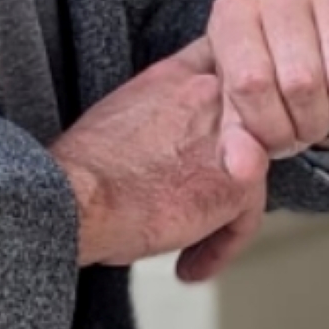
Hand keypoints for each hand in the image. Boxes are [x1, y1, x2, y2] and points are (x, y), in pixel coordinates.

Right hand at [48, 40, 271, 273]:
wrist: (75, 197)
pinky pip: (246, 218)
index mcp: (177, 75)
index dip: (230, 98)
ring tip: (190, 242)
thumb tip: (165, 137)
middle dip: (235, 160)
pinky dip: (219, 246)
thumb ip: (158, 109)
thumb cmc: (81, 169)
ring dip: (225, 211)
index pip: (227, 65)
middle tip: (200, 196)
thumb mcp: (119, 110)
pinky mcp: (240, 183)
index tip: (218, 127)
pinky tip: (189, 263)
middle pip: (250, 123)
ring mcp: (233, 136)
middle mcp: (210, 96)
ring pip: (253, 171)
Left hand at [206, 0, 328, 161]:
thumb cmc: (279, 71)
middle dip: (312, 123)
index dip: (272, 128)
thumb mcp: (247, 107)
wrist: (326, 36)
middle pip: (302, 82)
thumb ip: (238, 141)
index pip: (251, 84)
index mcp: (234, 13)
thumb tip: (243, 170)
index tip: (280, 139)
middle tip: (314, 123)